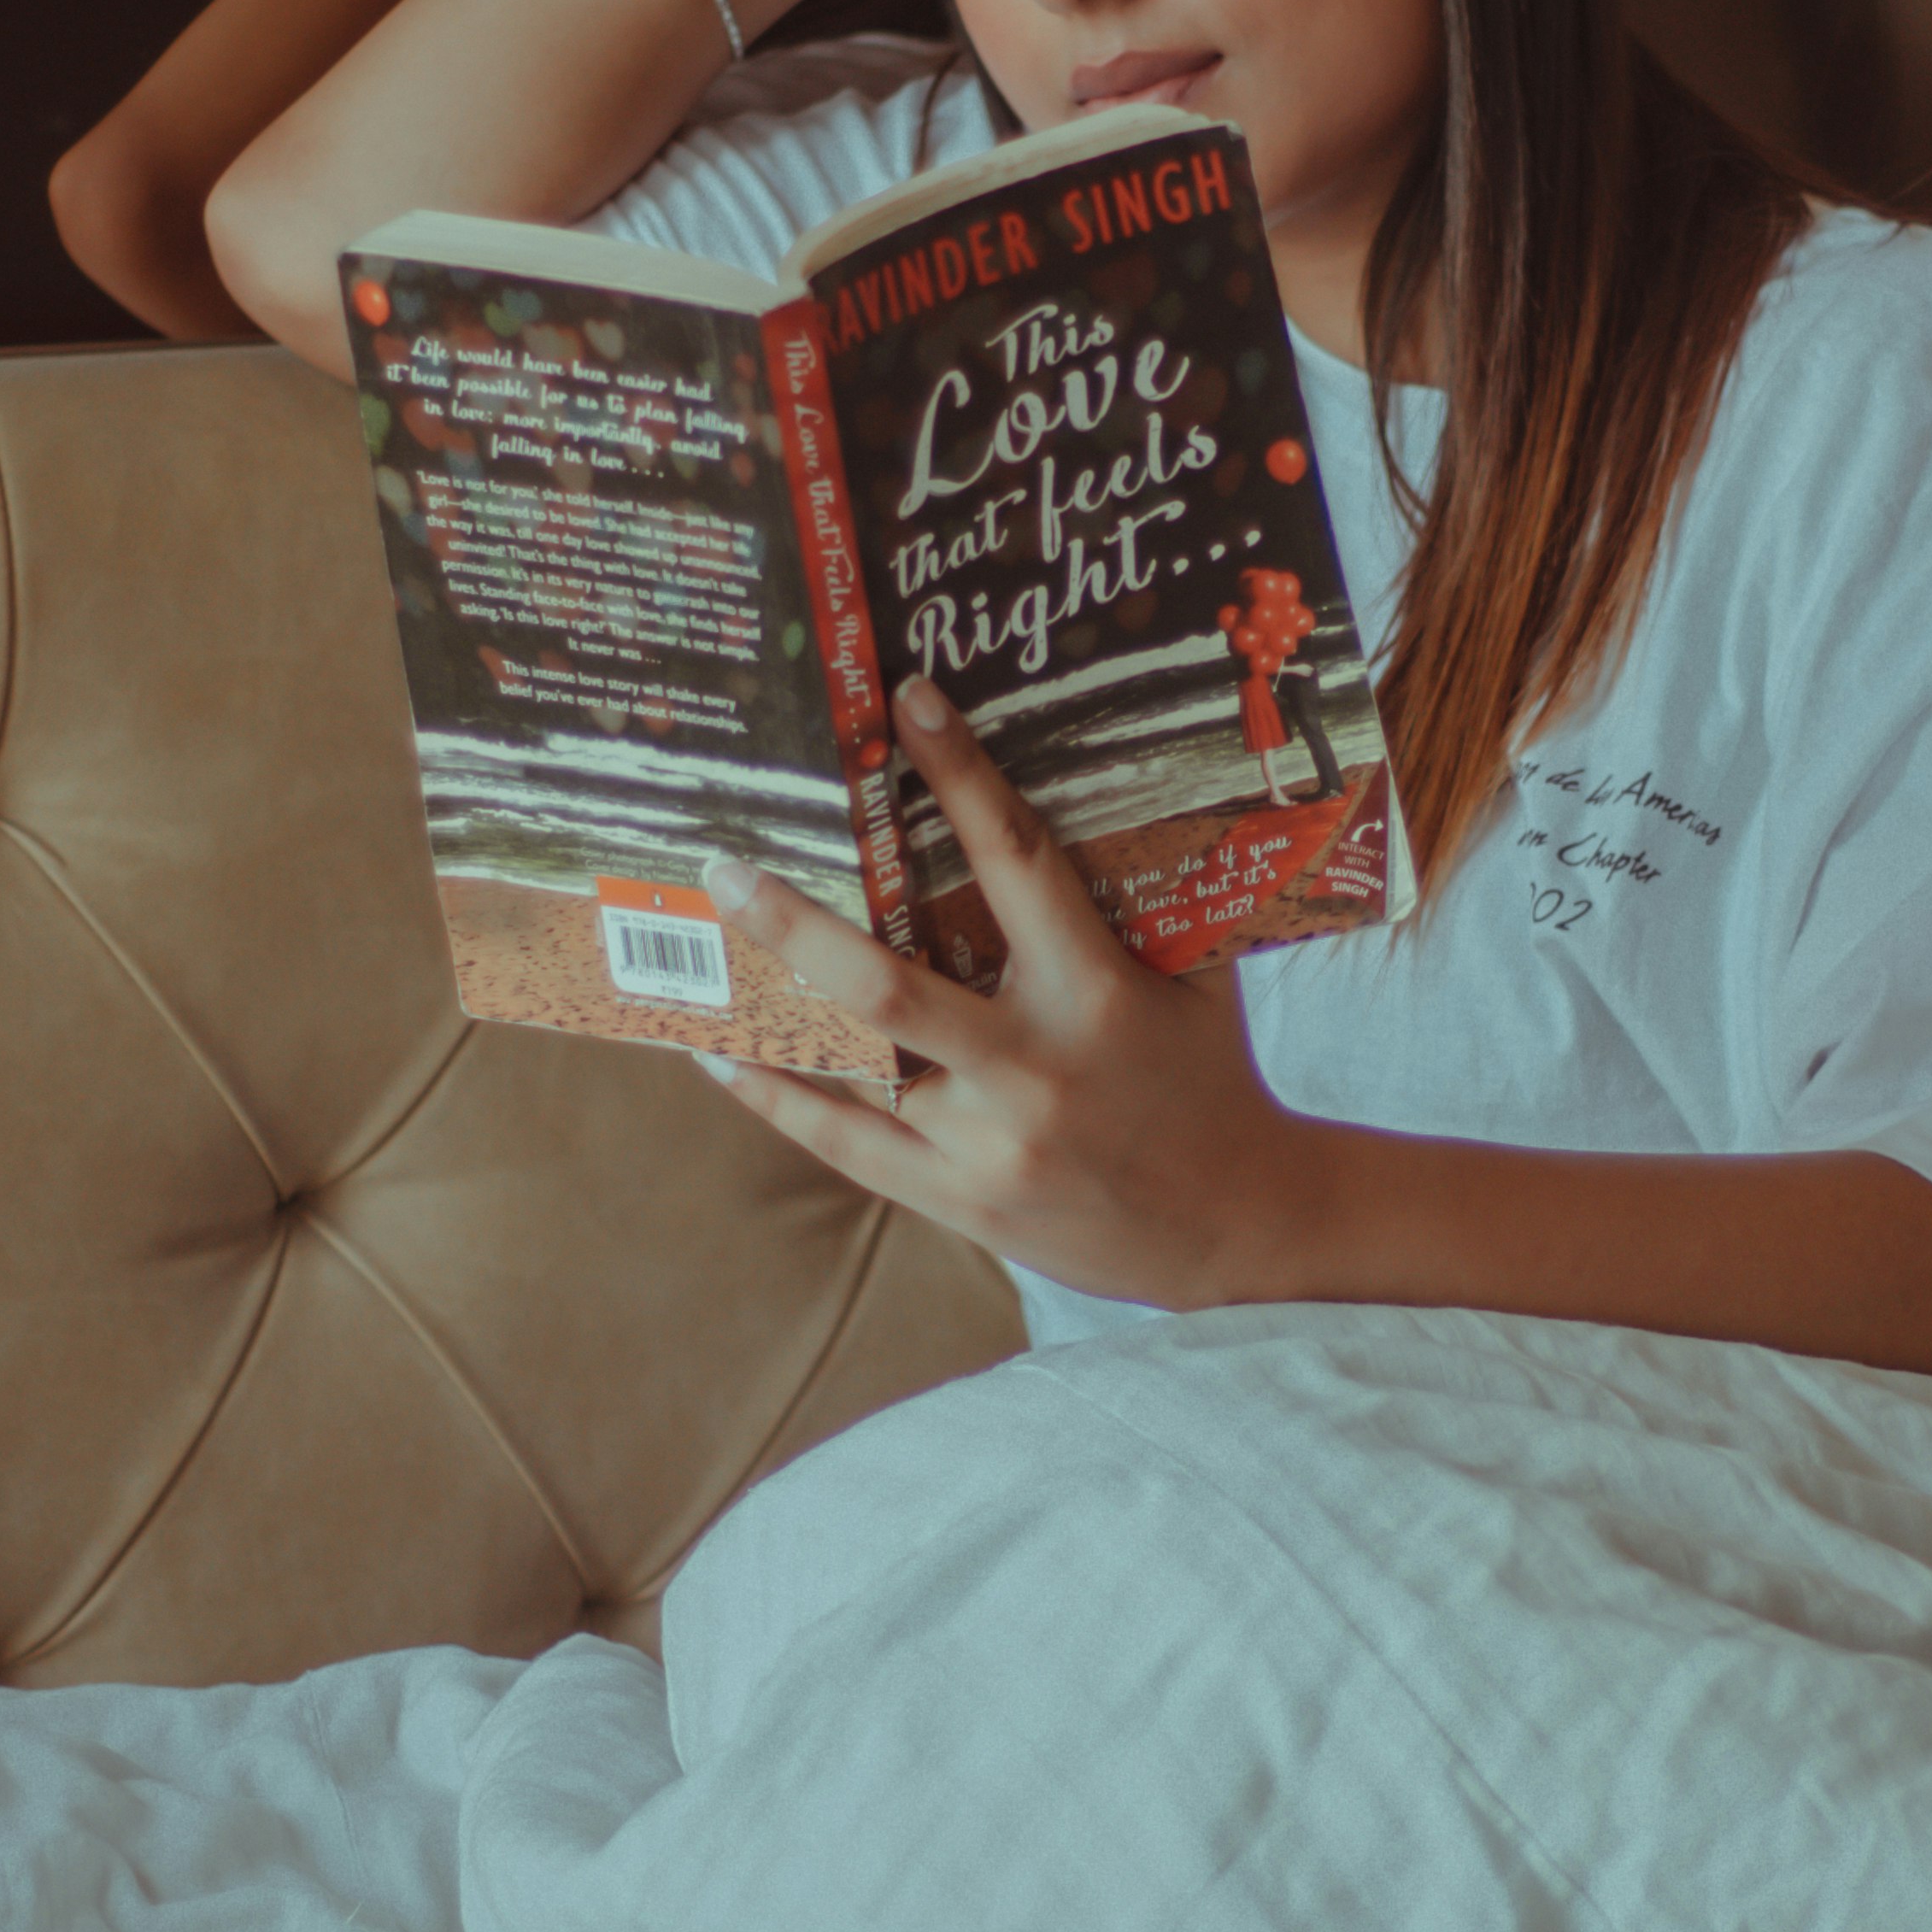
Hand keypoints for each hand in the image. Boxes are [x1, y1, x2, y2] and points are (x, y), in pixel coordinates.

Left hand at [695, 679, 1319, 1308]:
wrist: (1235, 1228)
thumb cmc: (1209, 1080)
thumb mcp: (1192, 980)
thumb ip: (1134, 906)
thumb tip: (1086, 798)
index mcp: (1096, 993)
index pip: (1019, 861)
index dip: (962, 776)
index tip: (908, 704)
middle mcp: (1033, 1068)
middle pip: (887, 987)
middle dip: (796, 925)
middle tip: (725, 865)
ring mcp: (988, 1142)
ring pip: (857, 1067)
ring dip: (771, 1009)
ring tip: (696, 951)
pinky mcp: (959, 1200)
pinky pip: (846, 1146)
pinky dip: (777, 1098)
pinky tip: (721, 1058)